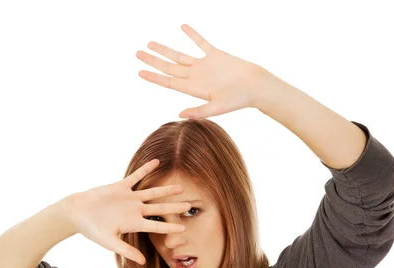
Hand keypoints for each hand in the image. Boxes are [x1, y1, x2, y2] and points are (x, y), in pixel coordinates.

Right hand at [64, 159, 190, 264]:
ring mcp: (129, 198)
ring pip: (151, 192)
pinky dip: (146, 169)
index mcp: (133, 224)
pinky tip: (157, 162)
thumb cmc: (92, 230)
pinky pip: (136, 176)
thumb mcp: (109, 242)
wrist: (77, 212)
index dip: (169, 227)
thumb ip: (126, 250)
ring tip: (180, 187)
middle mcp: (134, 210)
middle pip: (159, 208)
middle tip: (189, 206)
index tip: (184, 228)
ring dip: (165, 190)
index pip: (156, 226)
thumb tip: (142, 262)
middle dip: (174, 207)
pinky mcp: (121, 187)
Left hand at [136, 24, 266, 118]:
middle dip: (153, 60)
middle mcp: (196, 76)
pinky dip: (192, 35)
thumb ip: (199, 111)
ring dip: (165, 50)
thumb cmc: (239, 99)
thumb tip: (180, 115)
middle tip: (137, 53)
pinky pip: (201, 43)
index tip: (139, 72)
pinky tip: (182, 27)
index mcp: (193, 88)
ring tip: (150, 43)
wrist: (256, 86)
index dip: (154, 77)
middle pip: (169, 67)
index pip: (169, 81)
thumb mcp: (218, 108)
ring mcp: (204, 65)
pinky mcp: (215, 55)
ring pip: (180, 55)